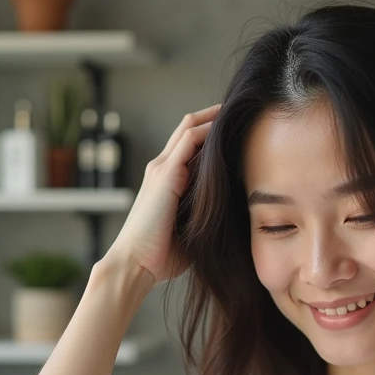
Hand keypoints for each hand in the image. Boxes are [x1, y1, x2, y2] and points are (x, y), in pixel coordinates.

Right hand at [104, 102, 221, 286]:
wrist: (135, 264)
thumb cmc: (161, 256)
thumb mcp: (190, 229)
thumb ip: (204, 215)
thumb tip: (232, 216)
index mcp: (166, 181)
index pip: (188, 146)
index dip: (209, 135)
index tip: (236, 132)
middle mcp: (161, 169)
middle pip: (187, 129)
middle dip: (212, 118)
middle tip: (240, 112)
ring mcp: (161, 169)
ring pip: (188, 128)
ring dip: (212, 118)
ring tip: (237, 111)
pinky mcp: (165, 174)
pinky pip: (188, 140)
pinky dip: (207, 130)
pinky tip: (226, 126)